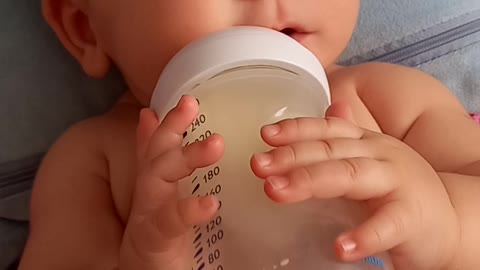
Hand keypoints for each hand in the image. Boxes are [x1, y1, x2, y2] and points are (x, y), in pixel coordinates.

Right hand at [119, 95, 223, 269]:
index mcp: (156, 183)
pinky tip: (209, 203)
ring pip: (158, 179)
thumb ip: (161, 161)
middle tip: (192, 104)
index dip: (169, 121)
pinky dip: (188, 210)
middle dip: (172, 127)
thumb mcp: (165, 196)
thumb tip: (148, 119)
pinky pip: (169, 222)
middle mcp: (148, 195)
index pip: (158, 146)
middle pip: (156, 154)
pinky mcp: (155, 241)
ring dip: (185, 157)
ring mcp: (148, 216)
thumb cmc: (162, 236)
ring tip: (215, 144)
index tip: (188, 99)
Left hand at [250, 102, 459, 269]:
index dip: (296, 129)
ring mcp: (397, 182)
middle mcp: (379, 155)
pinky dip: (363, 236)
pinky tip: (339, 247)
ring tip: (275, 191)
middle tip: (258, 166)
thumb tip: (328, 108)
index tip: (265, 135)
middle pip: (330, 151)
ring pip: (350, 176)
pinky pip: (386, 225)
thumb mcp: (370, 160)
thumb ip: (346, 139)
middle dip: (292, 157)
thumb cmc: (398, 191)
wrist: (451, 220)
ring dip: (311, 182)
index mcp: (365, 142)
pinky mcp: (412, 217)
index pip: (327, 130)